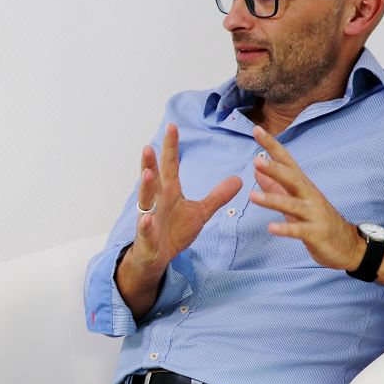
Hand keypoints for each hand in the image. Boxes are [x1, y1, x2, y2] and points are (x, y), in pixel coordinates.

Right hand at [128, 123, 242, 275]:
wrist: (157, 257)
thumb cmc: (174, 231)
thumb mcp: (200, 212)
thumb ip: (217, 196)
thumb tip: (239, 179)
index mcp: (169, 192)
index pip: (170, 166)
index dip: (171, 147)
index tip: (173, 126)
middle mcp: (156, 201)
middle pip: (153, 178)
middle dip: (149, 163)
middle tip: (149, 146)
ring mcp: (149, 217)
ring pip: (145, 200)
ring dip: (145, 188)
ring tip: (147, 175)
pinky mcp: (146, 236)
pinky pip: (145, 229)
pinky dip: (145, 224)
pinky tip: (146, 219)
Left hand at [249, 126, 363, 270]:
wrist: (347, 244)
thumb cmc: (316, 219)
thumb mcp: (295, 200)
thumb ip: (275, 185)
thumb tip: (257, 169)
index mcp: (302, 186)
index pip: (286, 161)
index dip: (272, 146)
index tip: (256, 130)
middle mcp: (309, 196)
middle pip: (292, 179)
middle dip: (275, 169)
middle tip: (256, 160)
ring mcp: (313, 214)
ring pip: (292, 205)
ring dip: (272, 200)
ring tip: (251, 196)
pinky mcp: (315, 233)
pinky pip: (298, 231)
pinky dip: (285, 229)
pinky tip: (270, 228)